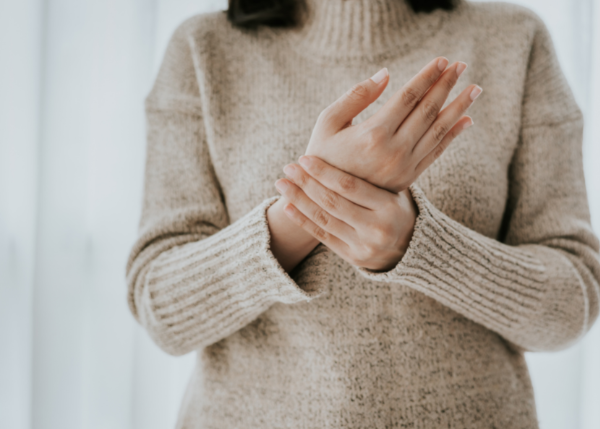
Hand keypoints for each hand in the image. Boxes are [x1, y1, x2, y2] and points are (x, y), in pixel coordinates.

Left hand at [274, 155, 417, 271]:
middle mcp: (377, 228)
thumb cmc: (396, 206)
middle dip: (306, 183)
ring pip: (324, 219)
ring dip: (299, 200)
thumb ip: (373, 171)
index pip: (349, 186)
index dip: (324, 172)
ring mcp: (364, 245)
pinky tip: (287, 207)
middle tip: (288, 167)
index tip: (304, 158)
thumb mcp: (394, 188)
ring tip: (282, 184)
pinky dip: (302, 221)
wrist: (412, 247)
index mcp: (389, 206)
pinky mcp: (353, 257)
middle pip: (333, 202)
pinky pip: (322, 236)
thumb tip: (352, 132)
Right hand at [304, 57, 480, 192]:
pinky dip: (452, 135)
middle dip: (446, 85)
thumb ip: (356, 96)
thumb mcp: (327, 122)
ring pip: (438, 131)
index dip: (427, 77)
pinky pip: (436, 152)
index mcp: (373, 135)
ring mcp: (404, 167)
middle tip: (462, 65)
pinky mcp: (408, 178)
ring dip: (458, 107)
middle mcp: (394, 152)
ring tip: (474, 88)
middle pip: (428, 111)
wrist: (324, 201)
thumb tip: (386, 74)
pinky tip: (466, 120)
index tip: (443, 59)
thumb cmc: (321, 155)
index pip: (408, 97)